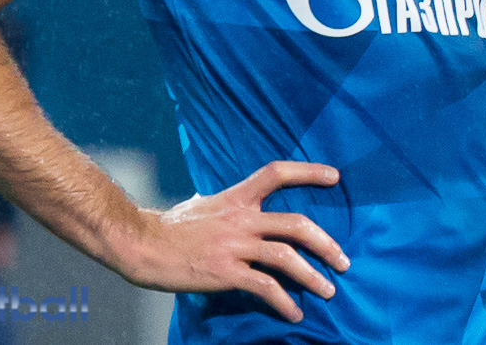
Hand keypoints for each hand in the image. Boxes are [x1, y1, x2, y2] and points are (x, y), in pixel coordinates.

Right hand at [118, 160, 349, 321]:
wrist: (142, 245)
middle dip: (325, 243)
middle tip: (343, 260)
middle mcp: (241, 219)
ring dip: (312, 276)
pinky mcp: (225, 273)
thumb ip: (220, 203)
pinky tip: (294, 314)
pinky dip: (284, 302)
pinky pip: (264, 287)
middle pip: (295, 223)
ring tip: (328, 290)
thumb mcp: (200, 204)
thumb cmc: (170, 226)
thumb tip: (218, 199)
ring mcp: (234, 246)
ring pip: (286, 257)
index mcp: (237, 198)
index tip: (335, 177)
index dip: (308, 171)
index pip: (277, 173)